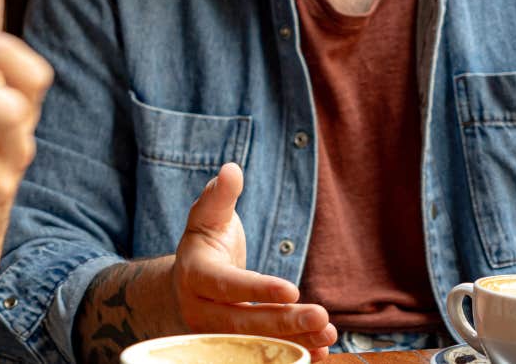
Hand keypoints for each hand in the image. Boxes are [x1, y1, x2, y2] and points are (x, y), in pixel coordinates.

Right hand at [173, 163, 336, 360]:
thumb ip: (220, 194)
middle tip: (321, 317)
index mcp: (195, 275)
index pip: (227, 286)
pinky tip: (320, 352)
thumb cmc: (205, 239)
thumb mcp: (208, 213)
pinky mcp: (232, 347)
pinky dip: (291, 353)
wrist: (186, 281)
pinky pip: (260, 354)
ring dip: (293, 342)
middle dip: (283, 322)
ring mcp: (215, 334)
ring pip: (254, 344)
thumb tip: (231, 169)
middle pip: (243, 323)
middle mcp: (201, 311)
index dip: (258, 289)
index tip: (292, 289)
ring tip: (328, 334)